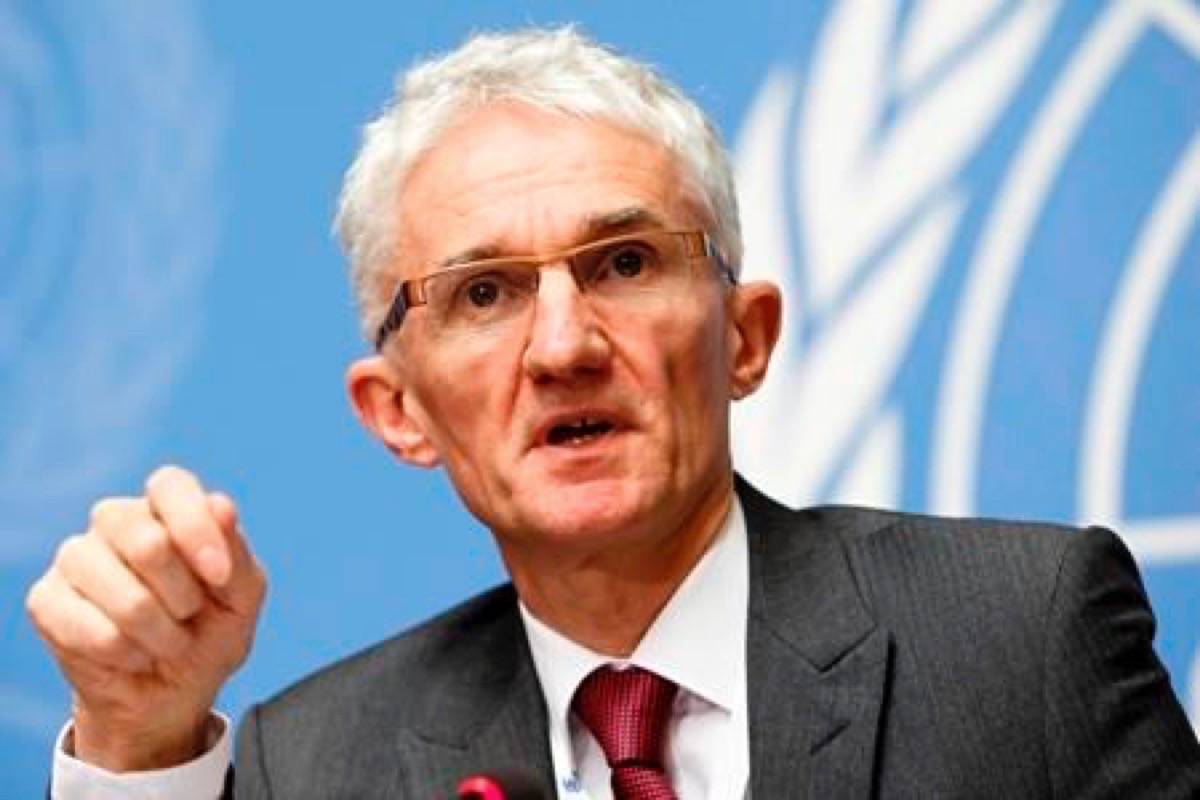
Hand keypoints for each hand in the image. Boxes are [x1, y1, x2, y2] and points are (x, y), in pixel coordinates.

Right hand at [26, 465, 266, 770]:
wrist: (173, 695)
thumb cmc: (210, 635)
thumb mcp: (242, 598)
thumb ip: (236, 553)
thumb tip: (221, 507)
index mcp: (167, 509)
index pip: (170, 485)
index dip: (196, 529)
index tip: (219, 576)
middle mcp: (118, 522)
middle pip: (147, 542)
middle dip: (183, 597)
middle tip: (190, 616)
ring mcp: (77, 557)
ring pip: (120, 591)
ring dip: (158, 633)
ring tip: (166, 642)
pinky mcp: (46, 599)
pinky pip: (88, 627)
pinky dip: (125, 653)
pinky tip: (133, 656)